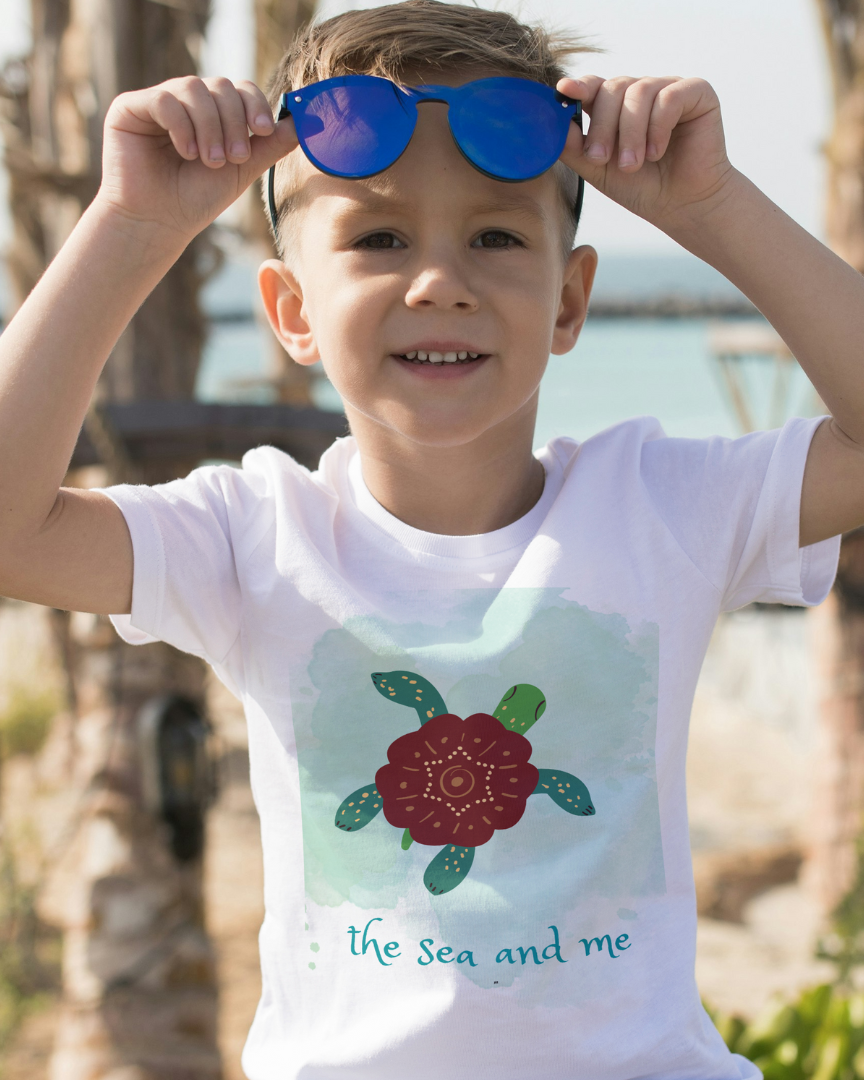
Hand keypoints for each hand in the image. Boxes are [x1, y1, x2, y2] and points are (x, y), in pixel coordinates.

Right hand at [95, 76, 297, 246]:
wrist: (158, 223)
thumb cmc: (197, 199)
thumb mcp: (243, 170)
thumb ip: (271, 145)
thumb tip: (308, 123)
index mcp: (213, 112)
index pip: (239, 89)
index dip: (254, 104)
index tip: (263, 131)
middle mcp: (186, 101)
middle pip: (220, 86)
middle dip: (232, 123)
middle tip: (234, 158)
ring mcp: (158, 101)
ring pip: (193, 89)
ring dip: (209, 127)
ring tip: (209, 161)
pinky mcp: (130, 108)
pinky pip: (163, 99)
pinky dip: (181, 125)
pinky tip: (186, 153)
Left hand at [557, 75, 737, 234]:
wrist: (682, 205)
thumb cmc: (641, 187)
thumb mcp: (598, 169)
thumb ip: (575, 147)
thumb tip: (552, 125)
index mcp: (617, 106)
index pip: (594, 86)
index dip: (578, 86)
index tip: (565, 91)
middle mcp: (642, 92)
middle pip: (613, 88)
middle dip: (603, 126)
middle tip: (601, 159)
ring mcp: (669, 89)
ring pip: (639, 92)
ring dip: (630, 133)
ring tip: (632, 165)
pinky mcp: (697, 92)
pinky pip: (669, 98)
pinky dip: (658, 127)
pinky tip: (657, 153)